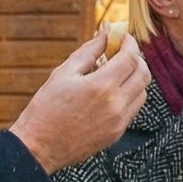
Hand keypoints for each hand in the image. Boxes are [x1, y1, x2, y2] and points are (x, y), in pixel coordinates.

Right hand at [9, 33, 150, 171]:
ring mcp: (119, 121)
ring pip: (142, 92)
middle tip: (124, 52)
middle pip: (143, 74)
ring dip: (135, 78)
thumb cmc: (46, 107)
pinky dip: (130, 95)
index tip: (124, 37)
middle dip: (137, 59)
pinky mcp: (117, 133)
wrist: (39, 147)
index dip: (130, 43)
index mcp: (101, 86)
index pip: (130, 58)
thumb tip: (104, 34)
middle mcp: (116, 104)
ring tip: (117, 72)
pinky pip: (134, 109)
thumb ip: (88, 52)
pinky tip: (113, 91)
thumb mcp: (64, 73)